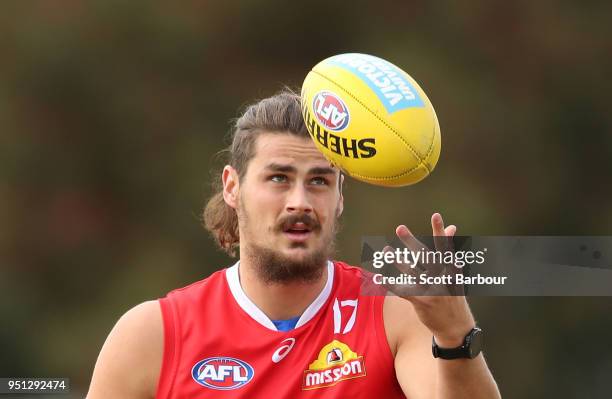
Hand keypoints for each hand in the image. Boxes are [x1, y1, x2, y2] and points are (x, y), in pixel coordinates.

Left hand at [391, 213, 474, 346]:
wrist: (457, 328)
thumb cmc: (453, 295)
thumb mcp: (454, 274)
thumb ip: (449, 250)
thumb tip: (452, 227)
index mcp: (451, 268)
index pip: (445, 246)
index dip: (440, 231)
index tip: (436, 216)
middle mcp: (443, 278)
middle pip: (425, 256)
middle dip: (412, 242)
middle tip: (399, 228)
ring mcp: (432, 290)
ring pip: (412, 272)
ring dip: (397, 261)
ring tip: (385, 250)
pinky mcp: (422, 302)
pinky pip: (403, 291)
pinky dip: (390, 284)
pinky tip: (379, 276)